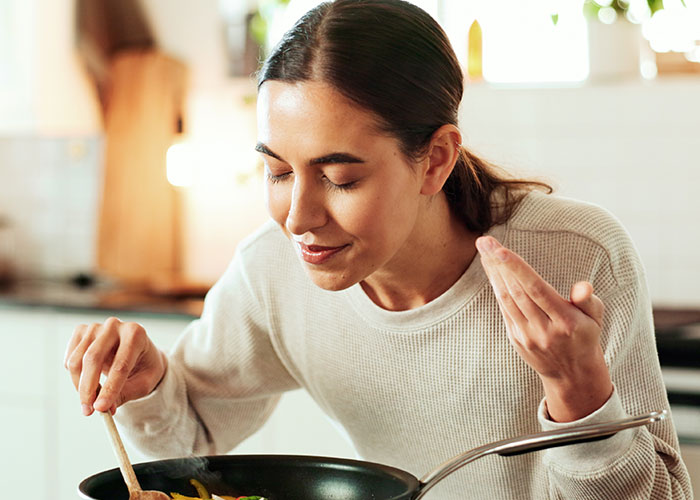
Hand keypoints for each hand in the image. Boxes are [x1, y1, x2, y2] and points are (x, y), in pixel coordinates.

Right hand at [64, 317, 167, 415]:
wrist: (138, 352)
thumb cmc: (144, 368)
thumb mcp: (143, 384)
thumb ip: (125, 394)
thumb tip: (103, 408)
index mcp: (136, 334)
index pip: (121, 364)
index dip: (109, 388)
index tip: (100, 408)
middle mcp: (115, 325)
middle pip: (93, 358)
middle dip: (88, 388)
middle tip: (88, 411)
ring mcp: (96, 327)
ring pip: (77, 360)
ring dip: (80, 386)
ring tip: (92, 400)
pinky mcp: (81, 331)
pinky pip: (70, 359)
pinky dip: (74, 376)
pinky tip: (88, 382)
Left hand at [476, 235, 612, 421]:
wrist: (572, 375)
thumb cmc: (585, 337)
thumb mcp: (595, 319)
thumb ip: (588, 300)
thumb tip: (583, 287)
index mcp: (565, 322)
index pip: (536, 290)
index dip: (516, 269)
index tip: (499, 250)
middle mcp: (543, 330)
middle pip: (516, 291)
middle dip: (498, 264)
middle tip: (484, 241)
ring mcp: (527, 336)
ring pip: (506, 299)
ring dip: (494, 274)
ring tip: (485, 251)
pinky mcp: (516, 339)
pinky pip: (504, 309)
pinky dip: (497, 288)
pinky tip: (492, 271)